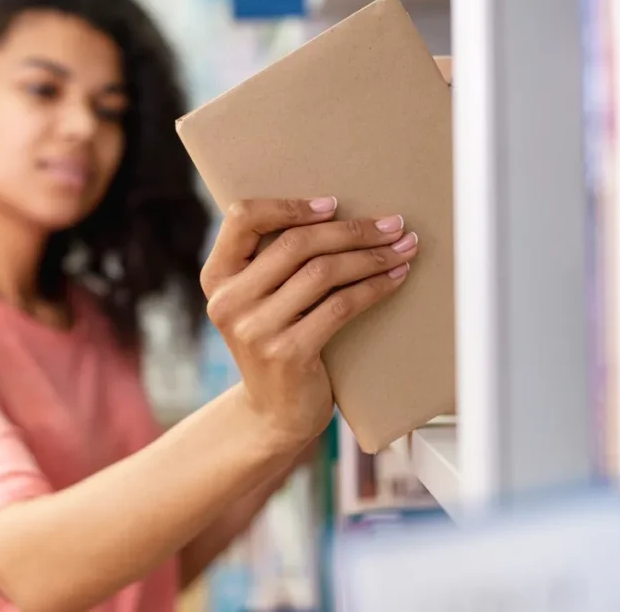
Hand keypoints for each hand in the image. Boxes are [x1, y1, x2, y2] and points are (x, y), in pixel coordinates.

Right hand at [200, 197, 417, 448]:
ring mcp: (255, 329)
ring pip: (323, 272)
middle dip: (352, 230)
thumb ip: (272, 263)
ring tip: (403, 248)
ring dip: (372, 256)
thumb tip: (338, 214)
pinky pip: (340, 306)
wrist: (273, 413)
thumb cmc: (276, 342)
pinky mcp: (287, 353)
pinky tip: (395, 279)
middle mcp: (228, 300)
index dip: (289, 205)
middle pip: (296, 243)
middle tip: (393, 224)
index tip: (333, 204)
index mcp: (216, 276)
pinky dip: (374, 288)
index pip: (243, 217)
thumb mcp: (257, 301)